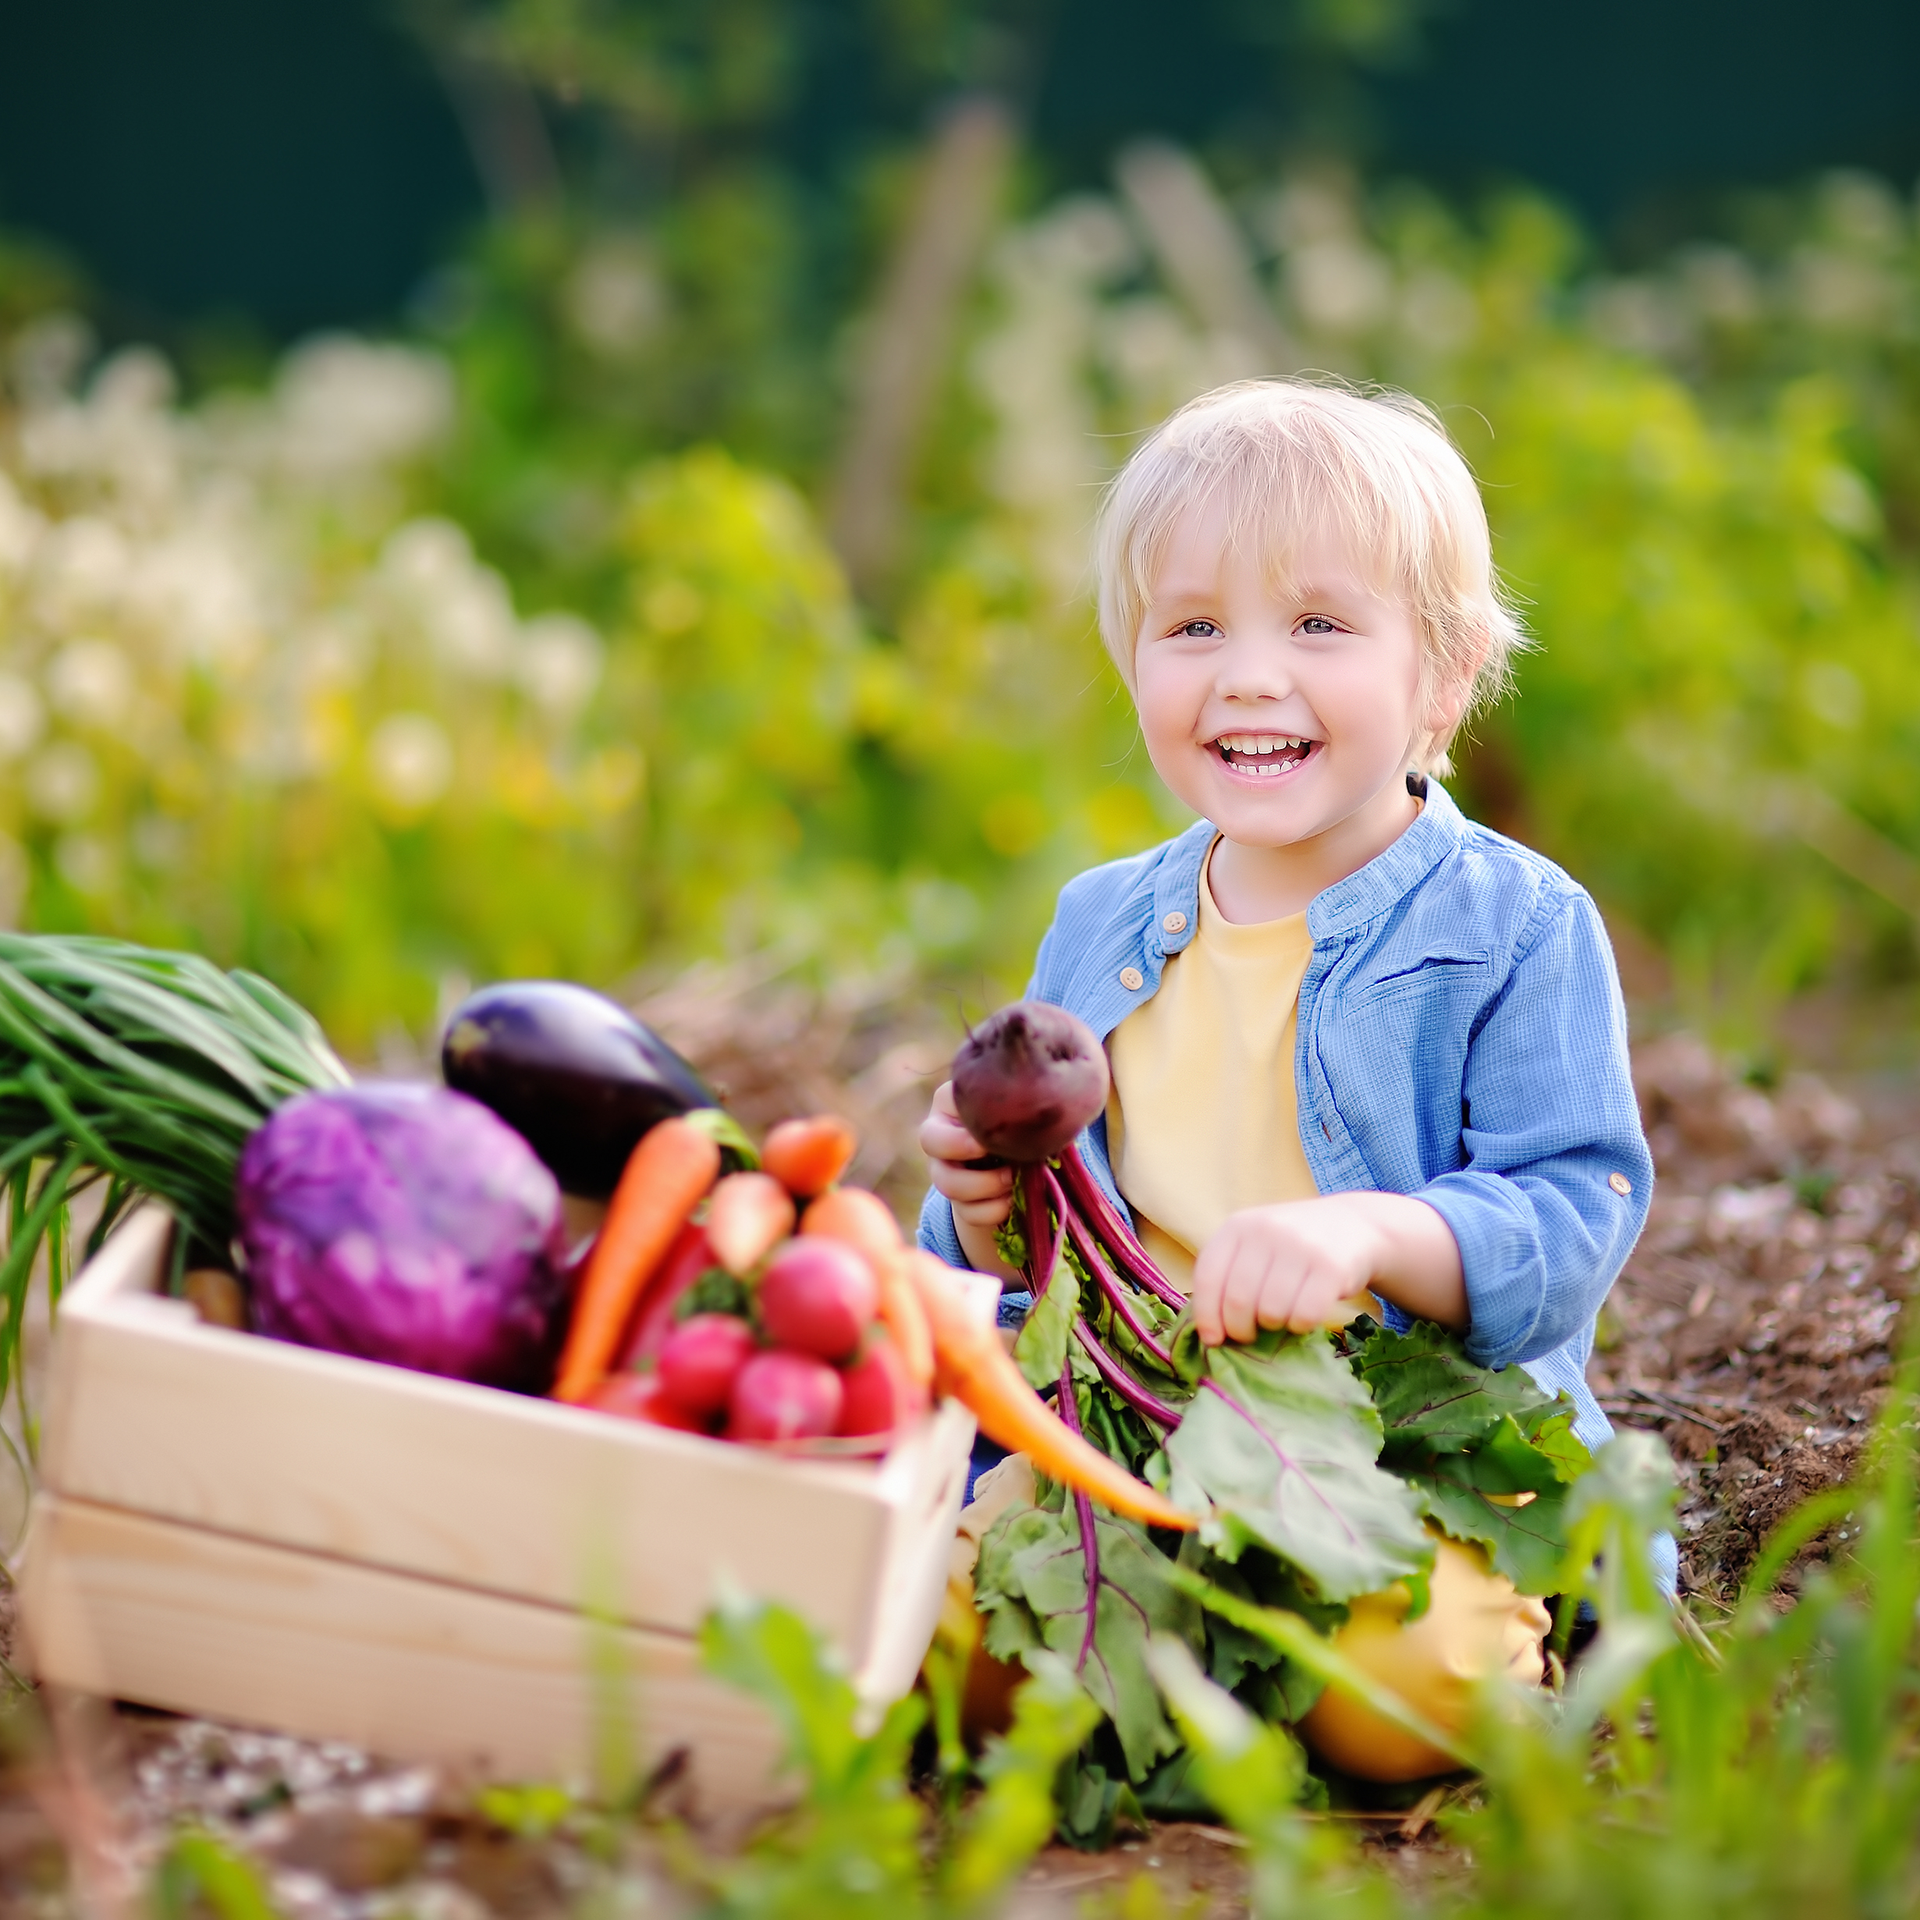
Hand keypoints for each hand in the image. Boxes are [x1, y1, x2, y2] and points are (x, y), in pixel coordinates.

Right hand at [919, 1081, 1020, 1279]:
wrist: (1019, 1159)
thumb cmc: (1022, 1119)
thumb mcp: (1023, 1108)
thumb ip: (1028, 1105)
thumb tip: (1056, 1108)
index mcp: (952, 1101)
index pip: (946, 1099)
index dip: (972, 1115)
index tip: (1000, 1126)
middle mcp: (939, 1133)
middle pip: (929, 1140)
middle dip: (963, 1148)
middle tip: (994, 1150)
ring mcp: (943, 1170)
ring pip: (946, 1183)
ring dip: (985, 1185)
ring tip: (1012, 1179)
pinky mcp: (956, 1202)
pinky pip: (966, 1212)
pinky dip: (994, 1210)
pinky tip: (1013, 1199)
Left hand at [1191, 1193, 1466, 1344]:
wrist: (1353, 1225)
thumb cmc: (1292, 1248)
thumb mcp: (1256, 1246)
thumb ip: (1230, 1277)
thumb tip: (1210, 1335)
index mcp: (1238, 1226)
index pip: (1209, 1277)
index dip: (1207, 1315)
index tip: (1213, 1340)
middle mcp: (1267, 1230)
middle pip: (1238, 1301)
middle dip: (1240, 1329)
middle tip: (1250, 1335)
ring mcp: (1300, 1246)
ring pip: (1271, 1312)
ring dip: (1274, 1326)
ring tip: (1281, 1316)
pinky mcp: (1331, 1267)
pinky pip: (1304, 1315)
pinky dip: (1301, 1325)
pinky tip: (1304, 1316)